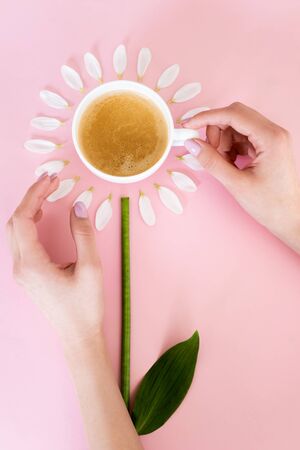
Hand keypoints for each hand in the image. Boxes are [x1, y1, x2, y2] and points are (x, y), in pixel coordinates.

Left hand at [6, 173, 102, 348]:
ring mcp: (22, 272)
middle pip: (15, 222)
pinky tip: (43, 217)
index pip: (24, 219)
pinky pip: (21, 242)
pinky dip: (30, 224)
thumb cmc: (85, 307)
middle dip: (31, 198)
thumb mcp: (90, 268)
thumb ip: (84, 235)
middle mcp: (21, 267)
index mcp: (32, 264)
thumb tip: (78, 206)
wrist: (78, 336)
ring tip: (48, 194)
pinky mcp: (27, 275)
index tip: (51, 179)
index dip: (35, 195)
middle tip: (51, 182)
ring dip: (29, 210)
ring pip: (15, 231)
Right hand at [183, 102, 299, 252]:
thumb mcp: (236, 184)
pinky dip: (231, 147)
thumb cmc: (271, 205)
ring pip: (237, 126)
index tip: (188, 125)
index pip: (233, 114)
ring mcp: (272, 138)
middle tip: (208, 152)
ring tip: (223, 164)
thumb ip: (211, 162)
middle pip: (235, 116)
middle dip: (216, 131)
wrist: (291, 218)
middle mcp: (274, 132)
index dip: (207, 117)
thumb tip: (192, 145)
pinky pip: (243, 137)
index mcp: (270, 138)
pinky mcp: (268, 146)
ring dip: (223, 141)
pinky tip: (230, 164)